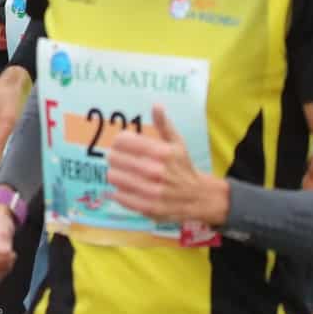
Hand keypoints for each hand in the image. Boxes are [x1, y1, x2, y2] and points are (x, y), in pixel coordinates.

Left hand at [106, 104, 228, 225]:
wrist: (198, 197)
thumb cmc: (183, 167)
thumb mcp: (177, 143)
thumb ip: (164, 124)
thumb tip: (156, 105)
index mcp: (163, 152)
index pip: (124, 141)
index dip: (118, 141)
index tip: (120, 144)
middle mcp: (157, 171)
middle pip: (115, 158)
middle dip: (113, 157)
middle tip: (116, 159)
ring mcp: (153, 191)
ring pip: (115, 177)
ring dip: (114, 174)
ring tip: (118, 173)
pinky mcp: (149, 208)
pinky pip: (121, 197)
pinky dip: (118, 193)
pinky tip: (121, 189)